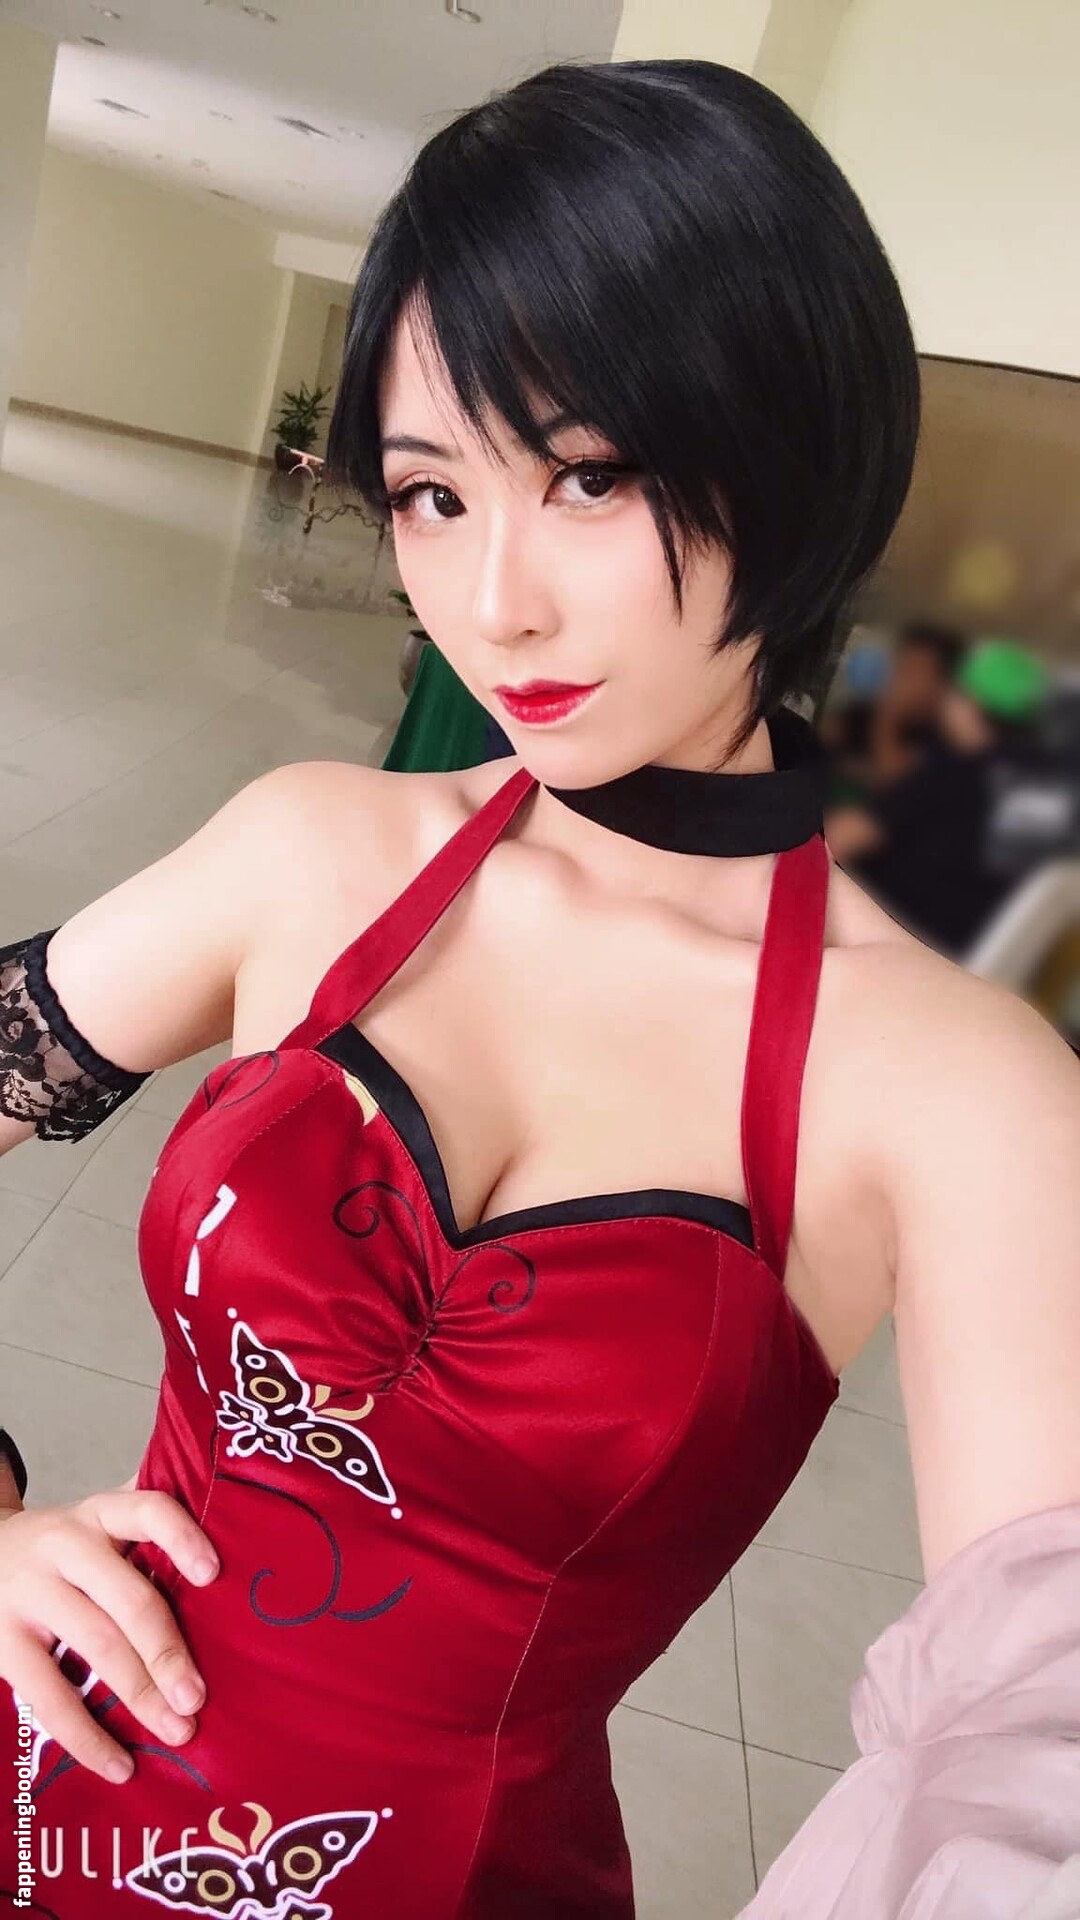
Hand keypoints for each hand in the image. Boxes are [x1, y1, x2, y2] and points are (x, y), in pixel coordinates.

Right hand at [0, 1477, 218, 1782]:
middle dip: (168, 1651)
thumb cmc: (64, 1548)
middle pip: (128, 1598)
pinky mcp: (3, 1642)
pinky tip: (119, 1764)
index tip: (213, 1575)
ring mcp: (31, 1593)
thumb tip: (240, 1526)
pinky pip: (47, 1695)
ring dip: (140, 1694)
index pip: (148, 1511)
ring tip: (179, 1730)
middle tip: (199, 1698)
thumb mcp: (99, 1521)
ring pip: (95, 1645)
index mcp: (102, 1513)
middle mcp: (67, 1545)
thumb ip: (152, 1522)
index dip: (182, 1538)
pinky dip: (86, 1735)